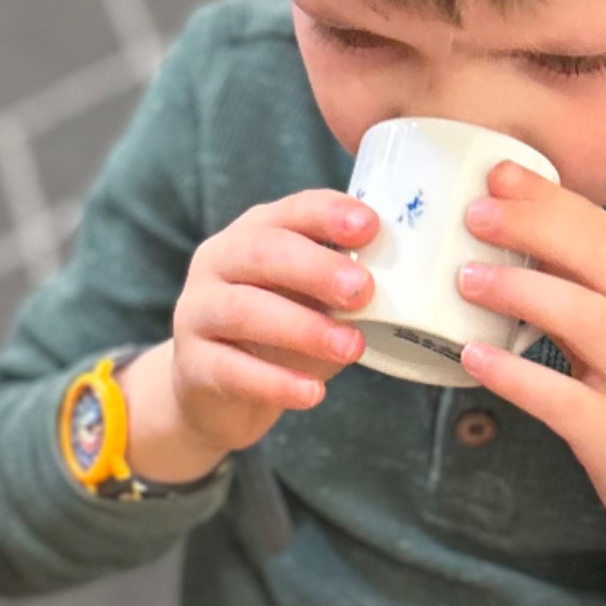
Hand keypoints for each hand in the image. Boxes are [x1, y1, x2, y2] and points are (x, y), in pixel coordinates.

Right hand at [118, 189, 377, 480]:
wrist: (216, 393)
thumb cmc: (279, 333)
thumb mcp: (312, 300)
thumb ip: (344, 283)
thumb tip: (413, 278)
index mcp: (253, 234)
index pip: (289, 211)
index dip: (328, 214)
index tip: (371, 226)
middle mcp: (218, 263)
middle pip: (261, 252)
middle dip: (316, 268)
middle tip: (363, 290)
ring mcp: (196, 312)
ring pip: (243, 310)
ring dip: (303, 328)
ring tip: (351, 347)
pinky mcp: (192, 364)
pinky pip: (232, 370)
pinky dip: (276, 382)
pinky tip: (313, 394)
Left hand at [452, 165, 605, 579]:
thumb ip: (603, 289)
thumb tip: (529, 235)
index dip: (550, 198)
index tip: (497, 173)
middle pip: (600, 258)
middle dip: (534, 226)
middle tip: (473, 212)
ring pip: (585, 317)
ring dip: (521, 289)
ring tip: (465, 277)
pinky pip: (560, 398)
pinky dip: (513, 374)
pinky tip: (471, 357)